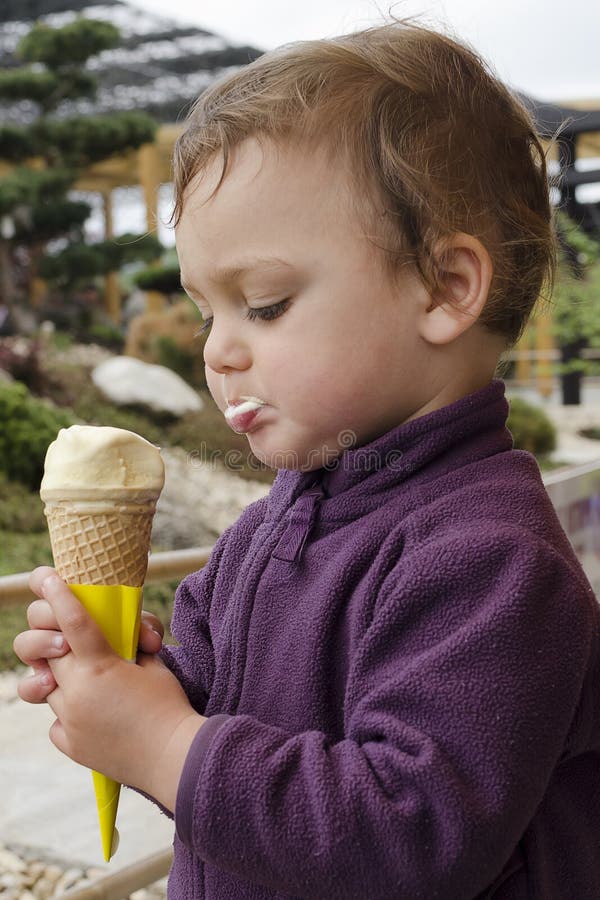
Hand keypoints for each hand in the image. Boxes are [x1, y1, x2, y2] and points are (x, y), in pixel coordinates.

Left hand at [26, 572, 203, 811]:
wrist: (175, 759)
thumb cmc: (170, 707)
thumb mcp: (154, 665)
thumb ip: (129, 648)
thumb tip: (119, 640)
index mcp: (100, 667)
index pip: (74, 622)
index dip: (58, 596)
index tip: (45, 576)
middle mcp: (77, 693)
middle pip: (48, 652)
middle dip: (52, 640)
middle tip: (65, 639)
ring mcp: (70, 720)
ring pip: (48, 687)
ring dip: (64, 679)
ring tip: (92, 683)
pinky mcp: (70, 744)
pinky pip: (57, 720)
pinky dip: (70, 712)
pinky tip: (96, 715)